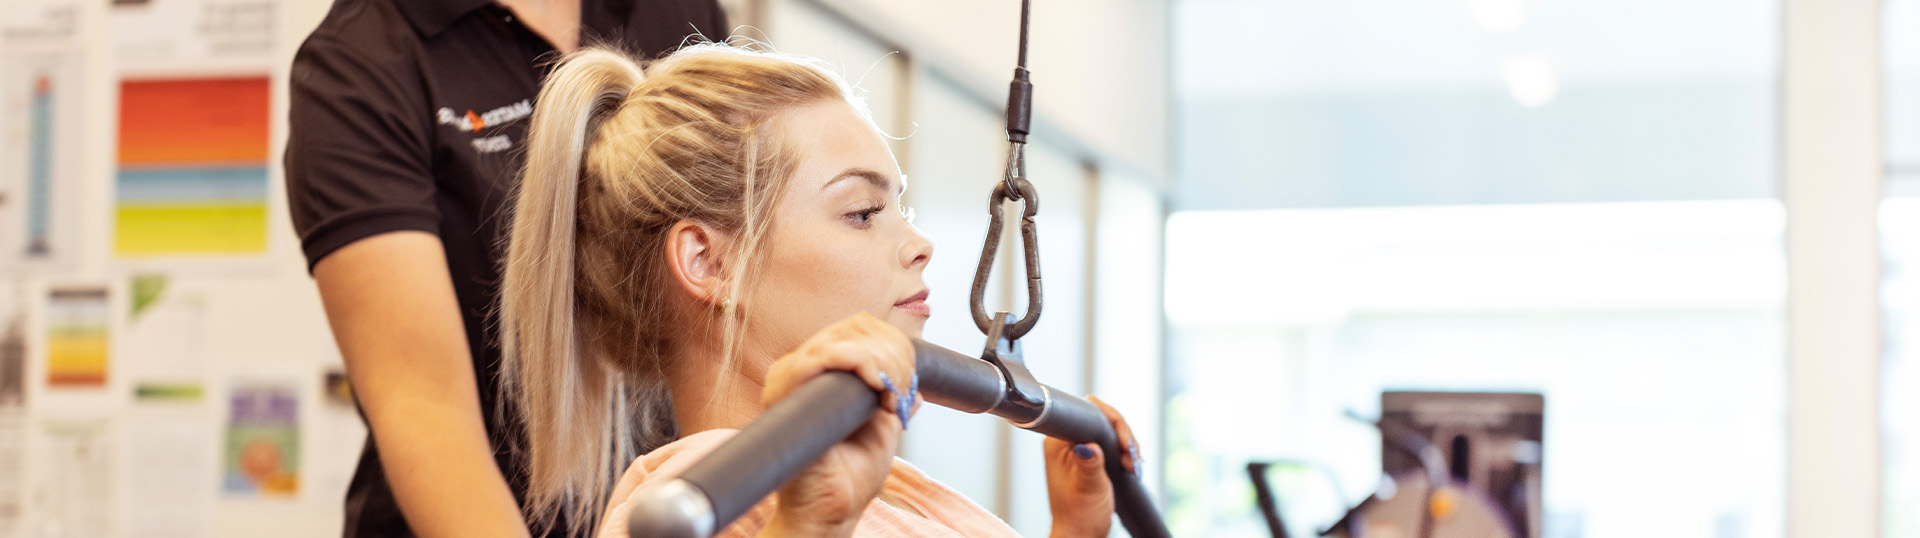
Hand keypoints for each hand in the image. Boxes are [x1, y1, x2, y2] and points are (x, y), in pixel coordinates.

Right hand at [756, 313, 917, 536]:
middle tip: (898, 390)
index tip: (904, 382)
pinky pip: (818, 358)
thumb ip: (894, 404)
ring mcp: (790, 381)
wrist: (831, 511)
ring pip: (839, 339)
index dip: (890, 344)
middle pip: (851, 327)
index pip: (856, 329)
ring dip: (877, 360)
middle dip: (889, 353)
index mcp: (821, 377)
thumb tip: (917, 391)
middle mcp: (802, 373)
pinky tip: (873, 382)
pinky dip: (854, 361)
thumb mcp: (883, 430)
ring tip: (887, 393)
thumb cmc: (848, 479)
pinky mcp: (784, 394)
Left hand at [1044, 395, 1138, 537]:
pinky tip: (1131, 466)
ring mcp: (1076, 448)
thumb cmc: (1080, 515)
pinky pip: (1109, 443)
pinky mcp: (1088, 457)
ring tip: (1132, 467)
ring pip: (1108, 431)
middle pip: (1101, 418)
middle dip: (1123, 435)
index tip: (1124, 443)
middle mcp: (1065, 441)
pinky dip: (1124, 452)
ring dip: (1126, 446)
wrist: (1081, 534)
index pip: (1087, 411)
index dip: (1111, 420)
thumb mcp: (1088, 488)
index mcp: (1057, 442)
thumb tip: (1089, 447)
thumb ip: (1089, 464)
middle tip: (1132, 458)